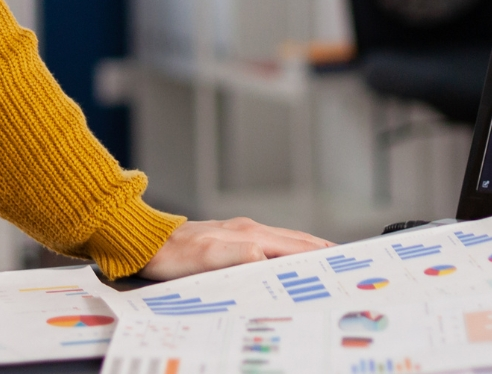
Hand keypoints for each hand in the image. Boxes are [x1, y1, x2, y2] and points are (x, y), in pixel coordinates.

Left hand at [137, 218, 335, 279]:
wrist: (148, 242)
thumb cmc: (173, 254)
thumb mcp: (205, 259)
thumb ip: (238, 255)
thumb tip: (267, 256)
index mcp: (248, 234)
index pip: (293, 245)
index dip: (318, 254)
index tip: (340, 262)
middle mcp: (248, 229)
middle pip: (293, 240)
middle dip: (319, 250)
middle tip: (343, 262)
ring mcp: (240, 231)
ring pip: (283, 239)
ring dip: (305, 248)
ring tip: (325, 258)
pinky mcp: (230, 236)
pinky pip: (269, 242)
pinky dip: (287, 248)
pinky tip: (287, 256)